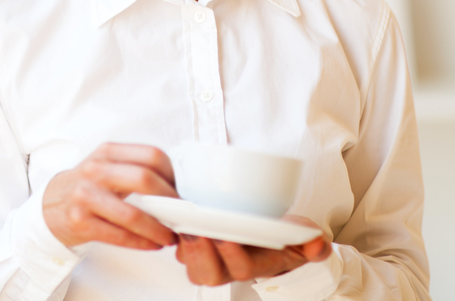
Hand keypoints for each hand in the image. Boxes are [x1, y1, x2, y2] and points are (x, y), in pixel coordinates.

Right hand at [42, 143, 177, 249]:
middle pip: (144, 179)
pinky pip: (121, 236)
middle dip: (170, 201)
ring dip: (159, 229)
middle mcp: (95, 170)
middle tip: (181, 214)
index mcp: (107, 152)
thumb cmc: (87, 187)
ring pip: (134, 214)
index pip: (151, 155)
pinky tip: (152, 244)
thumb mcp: (106, 166)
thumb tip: (177, 184)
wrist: (50, 205)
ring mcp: (85, 196)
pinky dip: (143, 243)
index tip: (182, 190)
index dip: (173, 174)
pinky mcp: (80, 222)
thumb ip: (135, 167)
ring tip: (170, 236)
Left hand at [175, 215, 331, 284]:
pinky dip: (172, 228)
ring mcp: (206, 254)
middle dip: (199, 253)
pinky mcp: (192, 241)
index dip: (232, 255)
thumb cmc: (278, 238)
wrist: (263, 233)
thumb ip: (313, 241)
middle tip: (195, 230)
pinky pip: (177, 241)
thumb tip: (316, 242)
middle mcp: (225, 265)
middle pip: (206, 273)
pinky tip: (171, 212)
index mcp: (252, 264)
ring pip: (187, 260)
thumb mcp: (302, 238)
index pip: (240, 268)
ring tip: (181, 221)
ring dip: (183, 242)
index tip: (228, 236)